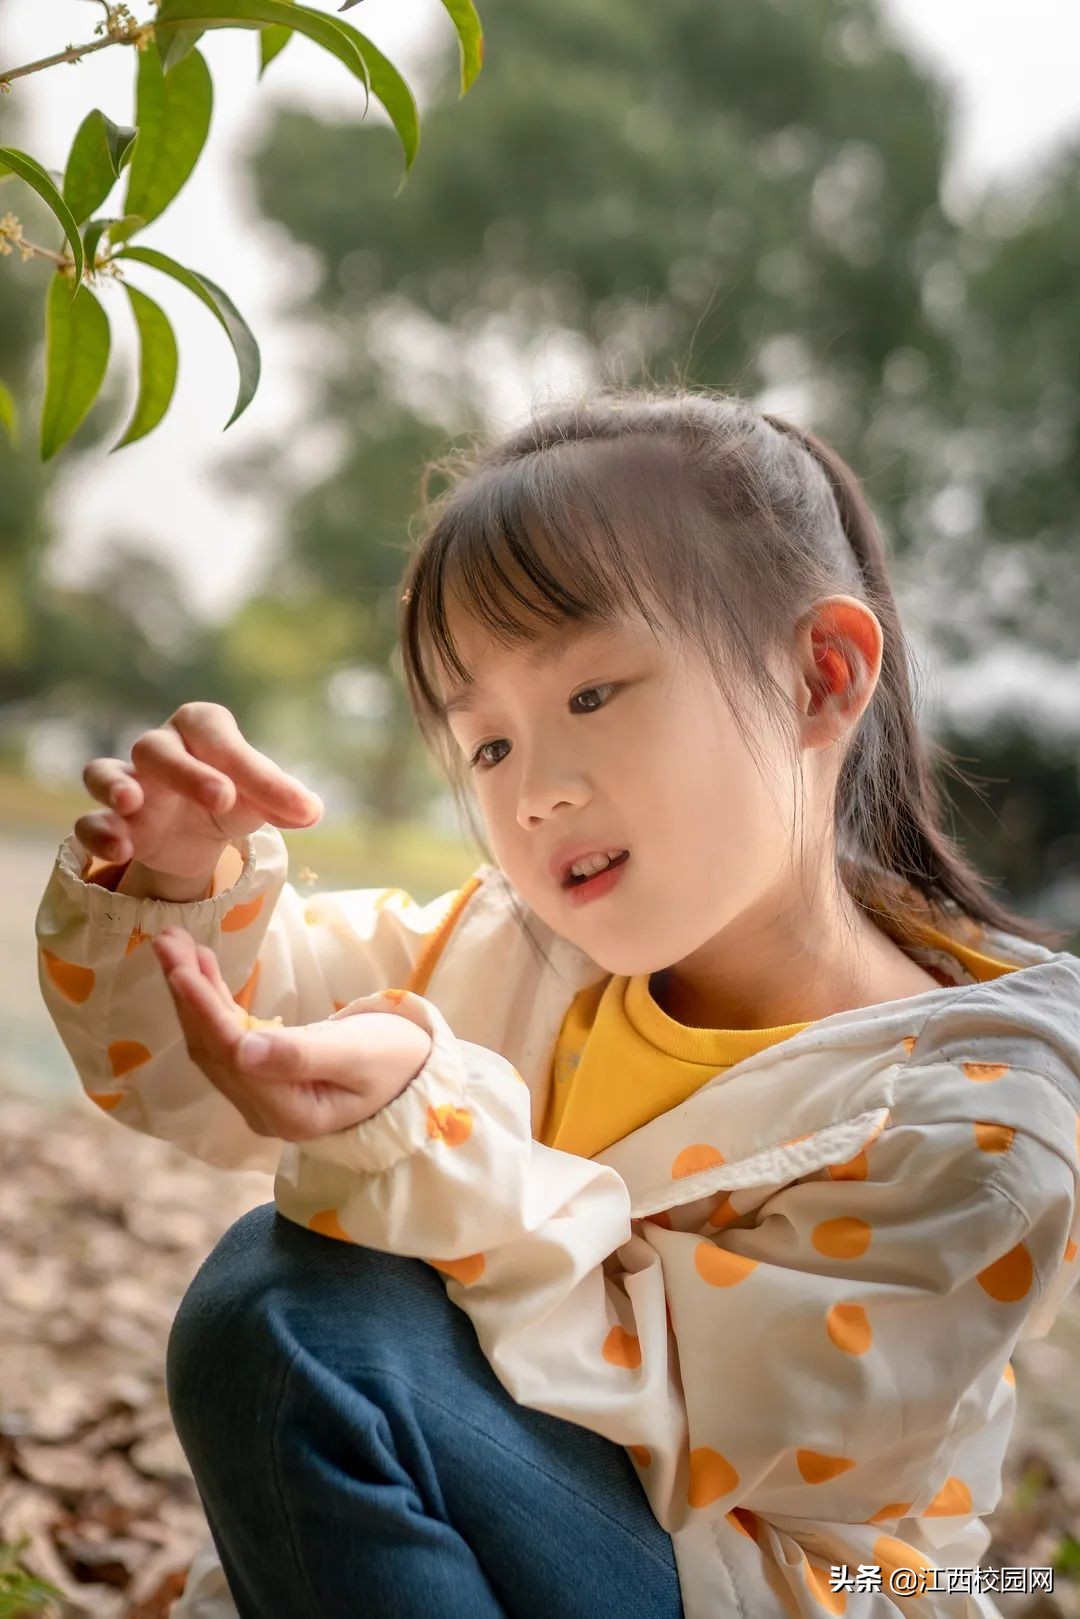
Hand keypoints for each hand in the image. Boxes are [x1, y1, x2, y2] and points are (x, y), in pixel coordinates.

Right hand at [76, 700, 323, 881]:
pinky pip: (88, 821)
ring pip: (104, 772)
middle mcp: (159, 748)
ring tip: (131, 806)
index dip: (241, 761)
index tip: (269, 794)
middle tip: (222, 798)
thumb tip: (313, 810)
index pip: (216, 734)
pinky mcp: (110, 821)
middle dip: (187, 772)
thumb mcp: (261, 799)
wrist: (200, 834)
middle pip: (157, 748)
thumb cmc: (233, 798)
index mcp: (202, 730)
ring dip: (114, 787)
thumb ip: (283, 799)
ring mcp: (128, 783)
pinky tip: (120, 850)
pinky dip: (99, 833)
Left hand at [151, 928, 431, 1141]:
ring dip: (192, 995)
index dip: (204, 1010)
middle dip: (186, 994)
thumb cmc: (398, 1060)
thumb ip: (301, 1055)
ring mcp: (261, 1099)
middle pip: (212, 1049)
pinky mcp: (263, 1080)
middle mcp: (265, 1111)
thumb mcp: (359, 1053)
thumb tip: (244, 1050)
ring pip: (213, 1044)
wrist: (417, 1075)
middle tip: (166, 941)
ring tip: (176, 946)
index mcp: (289, 1112)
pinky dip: (210, 1004)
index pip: (233, 1055)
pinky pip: (226, 1040)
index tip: (181, 967)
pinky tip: (201, 970)